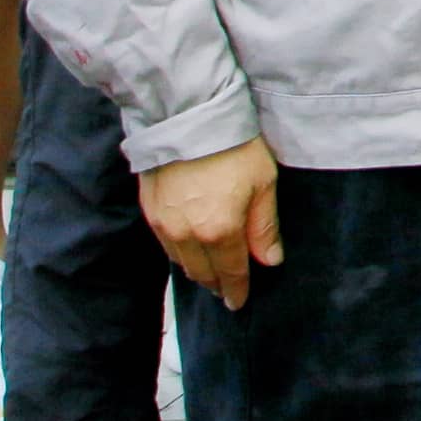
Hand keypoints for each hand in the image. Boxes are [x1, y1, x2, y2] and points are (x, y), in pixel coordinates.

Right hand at [139, 138, 283, 309]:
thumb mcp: (264, 184)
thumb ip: (264, 227)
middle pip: (202, 272)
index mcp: (219, 231)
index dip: (236, 290)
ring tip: (210, 274)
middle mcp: (187, 235)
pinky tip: (188, 250)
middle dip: (216, 284)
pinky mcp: (149, 211)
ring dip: (197, 270)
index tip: (238, 303)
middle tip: (227, 291)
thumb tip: (270, 260)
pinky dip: (179, 253)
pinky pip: (165, 244)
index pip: (230, 272)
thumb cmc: (234, 147)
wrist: (188, 117)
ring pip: (181, 262)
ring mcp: (164, 224)